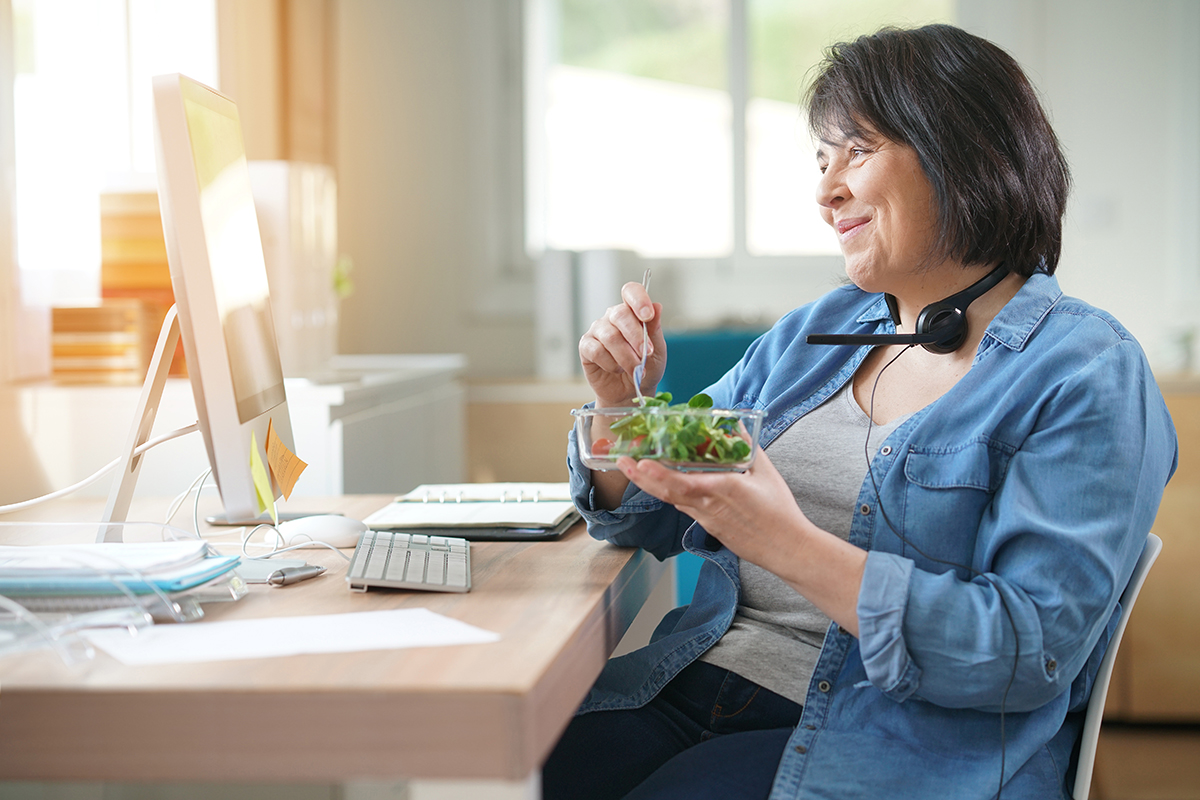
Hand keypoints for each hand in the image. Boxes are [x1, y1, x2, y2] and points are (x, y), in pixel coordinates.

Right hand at [579, 281, 666, 407]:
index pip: (631, 292)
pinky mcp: (586, 347)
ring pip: (610, 336)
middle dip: (636, 337)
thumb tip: (657, 306)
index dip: (638, 300)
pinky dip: (611, 364)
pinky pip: (597, 351)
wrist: (630, 393)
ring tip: (636, 370)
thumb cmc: (645, 368)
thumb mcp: (657, 352)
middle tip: (646, 354)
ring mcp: (597, 331)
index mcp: (632, 312)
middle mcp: (612, 317)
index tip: (647, 316)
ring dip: (626, 356)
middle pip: (620, 315)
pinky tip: (617, 369)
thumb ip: (655, 330)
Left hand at [614, 447, 808, 570]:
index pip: (684, 483)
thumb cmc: (778, 511)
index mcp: (723, 489)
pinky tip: (661, 483)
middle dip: (642, 477)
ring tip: (634, 468)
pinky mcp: (708, 527)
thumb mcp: (766, 472)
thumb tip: (733, 425)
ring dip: (651, 485)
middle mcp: (708, 506)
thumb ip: (747, 446)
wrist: (786, 548)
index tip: (642, 462)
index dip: (660, 474)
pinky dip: (670, 493)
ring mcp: (706, 519)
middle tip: (622, 461)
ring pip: (672, 500)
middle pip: (667, 492)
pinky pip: (684, 507)